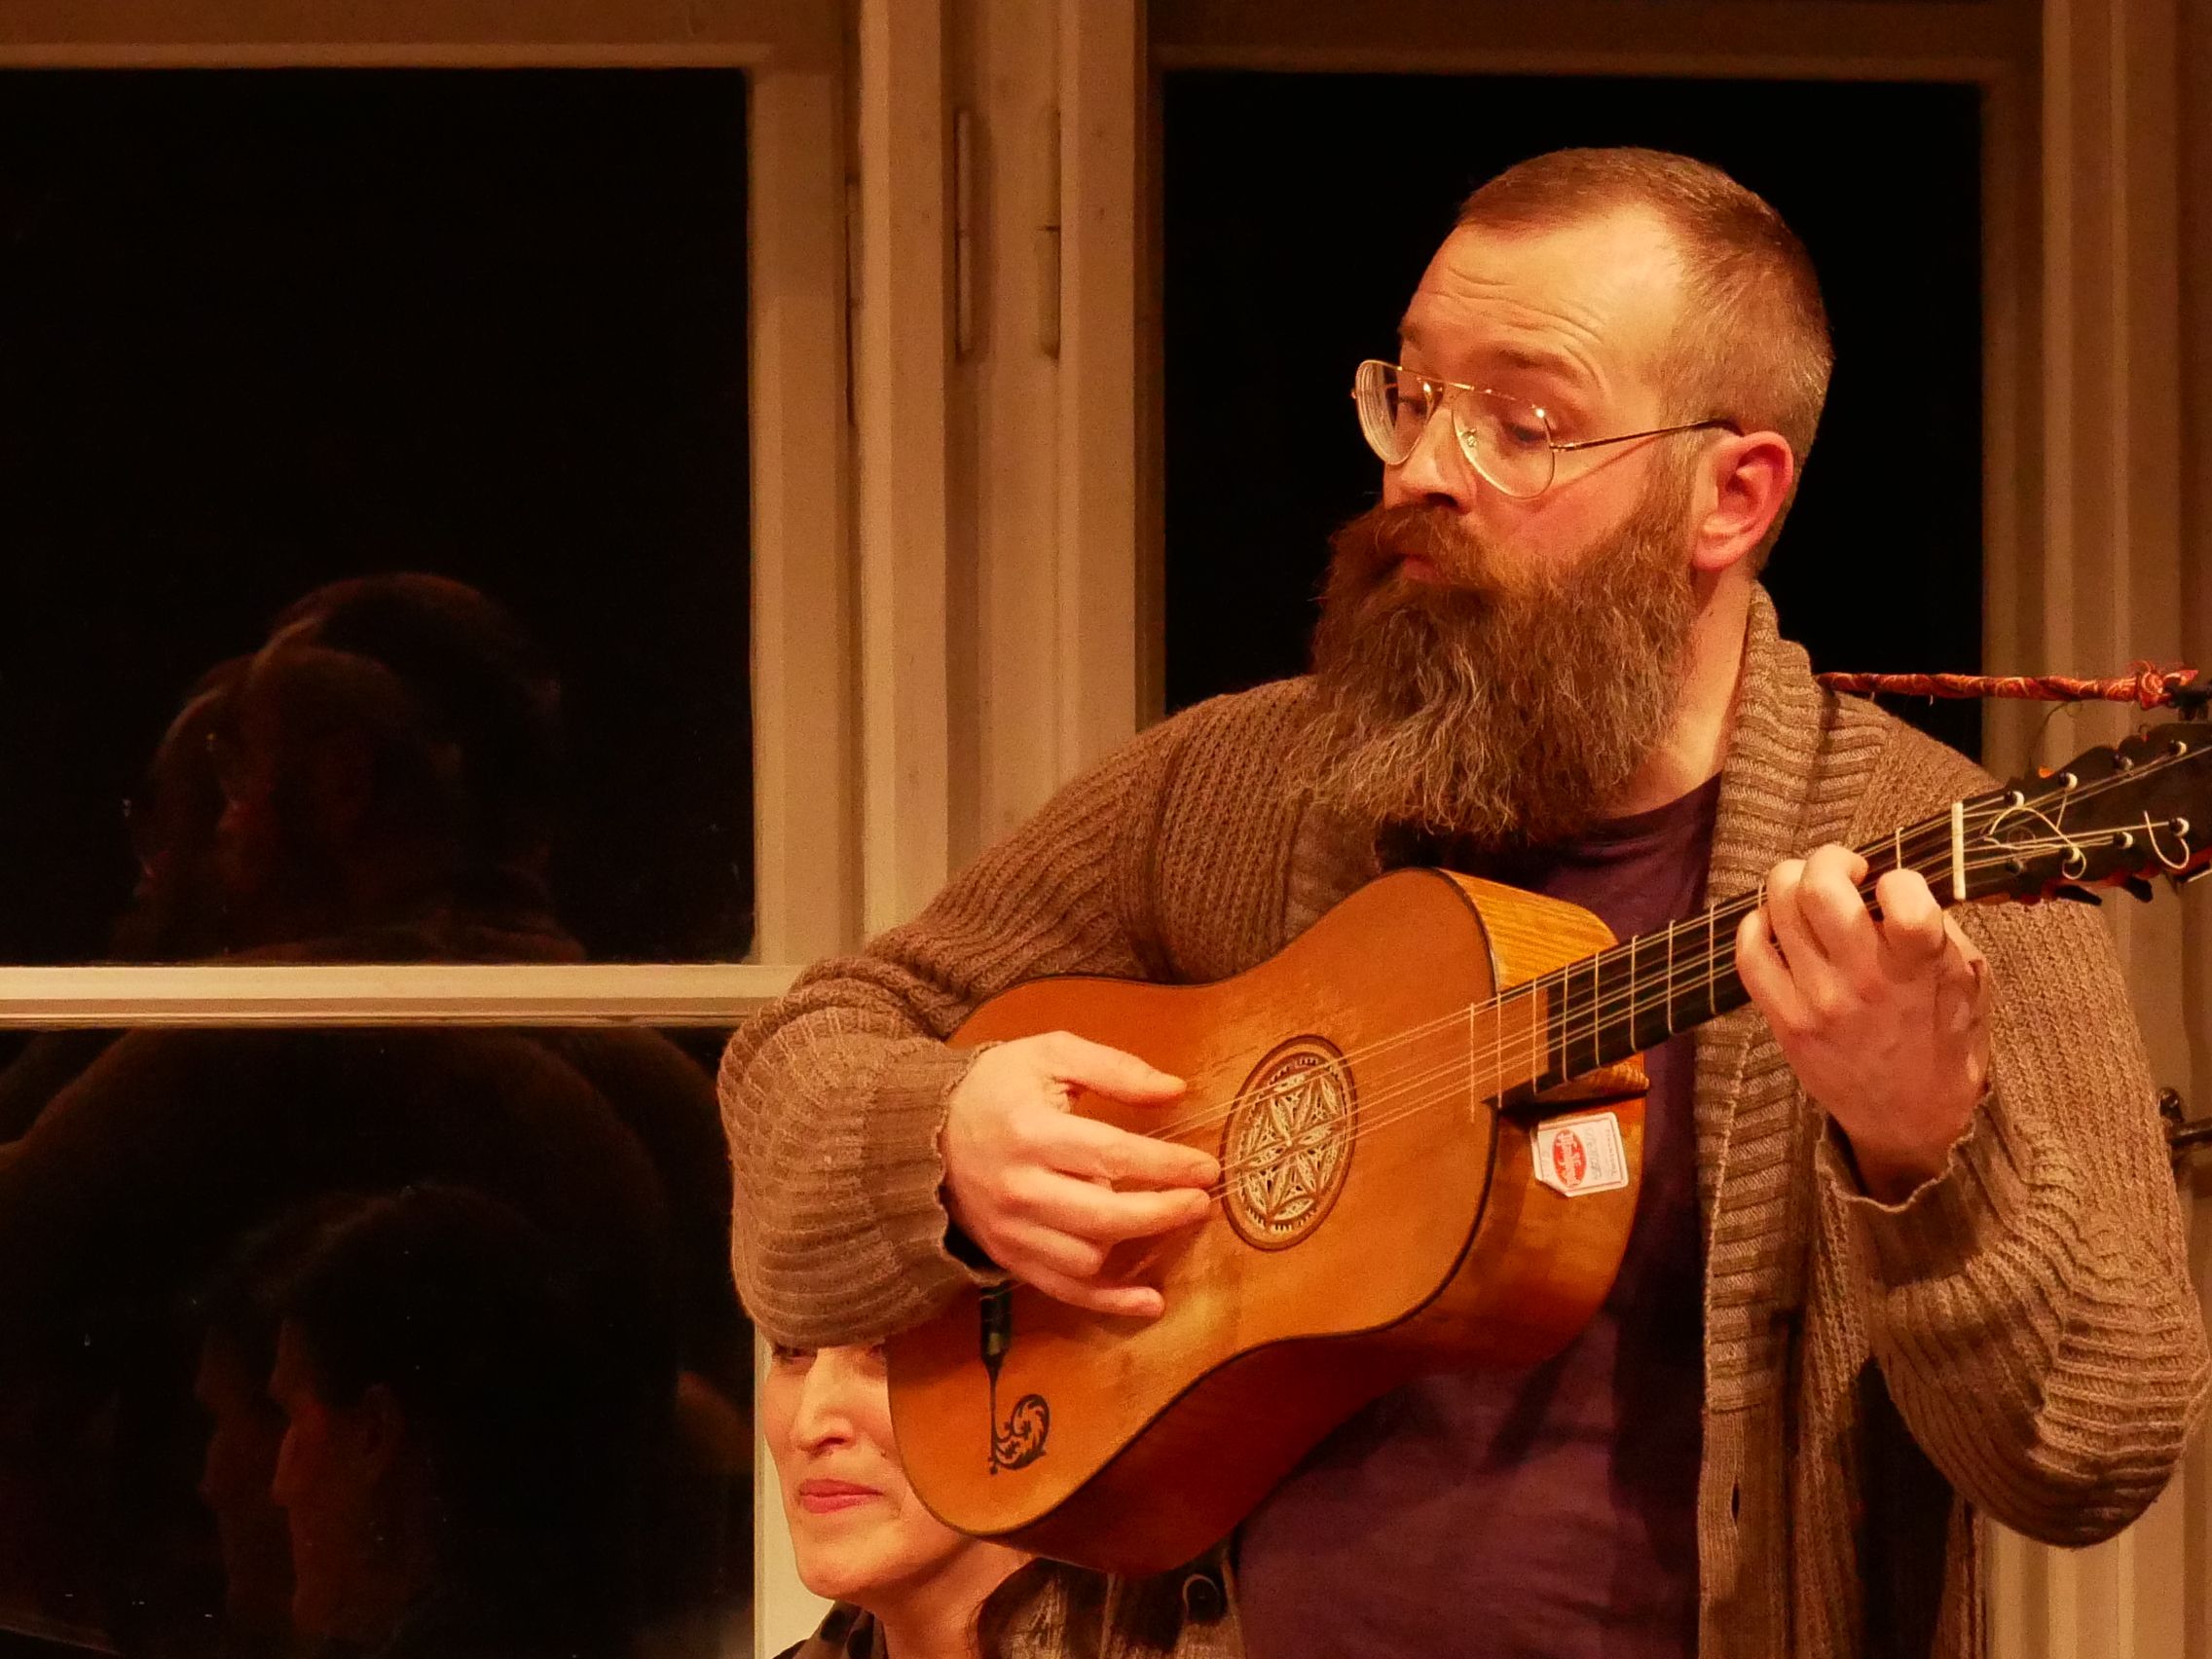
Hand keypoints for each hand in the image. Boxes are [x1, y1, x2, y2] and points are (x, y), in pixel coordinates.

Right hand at [941, 1032, 1218, 1317]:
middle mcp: (1020, 1187)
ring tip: (1164, 1219)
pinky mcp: (1008, 1256)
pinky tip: (1150, 1301)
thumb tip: (1175, 1090)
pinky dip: (1110, 1302)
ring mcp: (1012, 1229)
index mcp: (1031, 1131)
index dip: (1167, 1166)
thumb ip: (1114, 1069)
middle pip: (1105, 1216)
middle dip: (1163, 1212)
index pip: (1112, 1156)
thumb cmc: (996, 1087)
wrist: (923, 1132)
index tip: (1206, 1167)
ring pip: (1088, 1258)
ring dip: (1135, 1245)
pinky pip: (1064, 1291)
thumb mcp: (1050, 1055)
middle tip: (1201, 1202)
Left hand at [1734, 844, 1990, 1200]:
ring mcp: (1818, 1001)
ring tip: (1810, 894)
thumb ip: (1940, 929)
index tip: (1895, 889)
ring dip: (1793, 883)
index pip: (1903, 894)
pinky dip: (1757, 924)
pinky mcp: (1785, 1021)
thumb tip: (1897, 883)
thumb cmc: (1944, 1041)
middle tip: (1844, 871)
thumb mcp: (1968, 983)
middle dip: (1830, 860)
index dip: (1898, 877)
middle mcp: (1865, 981)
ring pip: (1780, 907)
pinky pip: (1749, 953)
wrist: (1912, 1119)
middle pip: (1819, 888)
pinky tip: (1776, 924)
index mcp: (1921, 968)